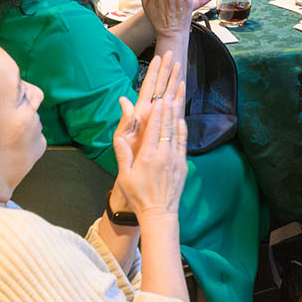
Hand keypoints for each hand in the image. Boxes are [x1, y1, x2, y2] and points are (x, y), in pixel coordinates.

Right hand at [112, 58, 187, 219]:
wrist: (159, 214)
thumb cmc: (138, 195)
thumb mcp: (125, 175)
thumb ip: (123, 152)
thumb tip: (119, 135)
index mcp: (148, 156)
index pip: (154, 128)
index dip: (157, 112)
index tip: (159, 97)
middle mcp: (164, 154)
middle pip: (168, 124)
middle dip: (169, 104)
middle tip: (172, 86)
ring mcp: (175, 158)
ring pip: (177, 130)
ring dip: (178, 111)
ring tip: (179, 94)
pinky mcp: (183, 164)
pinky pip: (183, 142)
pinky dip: (182, 128)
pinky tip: (182, 118)